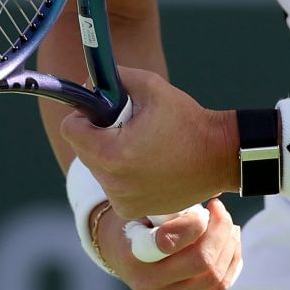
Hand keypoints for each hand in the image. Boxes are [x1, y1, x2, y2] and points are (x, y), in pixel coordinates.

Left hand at [58, 66, 233, 219]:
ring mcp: (123, 200)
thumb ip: (116, 79)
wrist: (219, 157)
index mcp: (113, 154)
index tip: (106, 112)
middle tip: (129, 127)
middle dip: (99, 135)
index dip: (84, 115)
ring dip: (110, 155)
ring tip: (143, 146)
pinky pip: (113, 185)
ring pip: (98, 169)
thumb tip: (89, 83)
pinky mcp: (132, 209)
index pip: (70, 131)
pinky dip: (122, 174)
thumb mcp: (152, 87)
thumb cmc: (187, 121)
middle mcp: (114, 183)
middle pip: (83, 151)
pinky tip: (148, 164)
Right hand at [96, 197, 242, 289]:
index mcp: (134, 252)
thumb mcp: (147, 206)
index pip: (169, 242)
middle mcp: (145, 283)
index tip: (207, 207)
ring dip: (230, 247)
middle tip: (221, 211)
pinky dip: (231, 264)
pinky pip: (217, 289)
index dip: (195, 223)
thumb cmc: (141, 221)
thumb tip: (213, 203)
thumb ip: (173, 207)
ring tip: (229, 226)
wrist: (122, 255)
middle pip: (202, 261)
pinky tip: (230, 245)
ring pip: (215, 277)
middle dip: (221, 232)